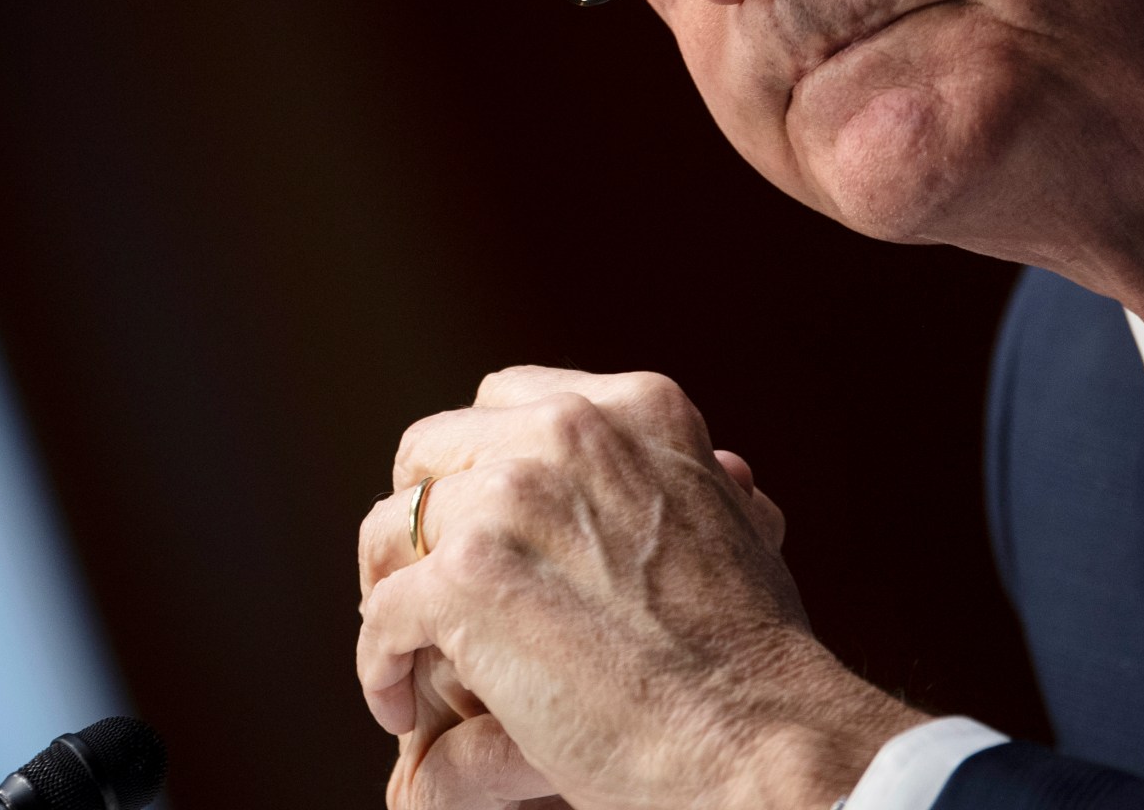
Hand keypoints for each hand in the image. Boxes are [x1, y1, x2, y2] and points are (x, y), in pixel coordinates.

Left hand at [355, 368, 924, 809]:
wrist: (764, 740)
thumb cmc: (756, 662)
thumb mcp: (730, 526)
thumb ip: (672, 487)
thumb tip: (713, 467)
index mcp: (631, 409)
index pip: (505, 403)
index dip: (477, 467)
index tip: (474, 525)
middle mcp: (565, 432)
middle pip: (431, 452)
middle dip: (422, 523)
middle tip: (421, 586)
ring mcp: (509, 500)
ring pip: (392, 530)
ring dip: (389, 592)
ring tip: (406, 654)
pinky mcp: (465, 578)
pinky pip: (383, 614)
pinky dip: (379, 665)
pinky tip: (396, 706)